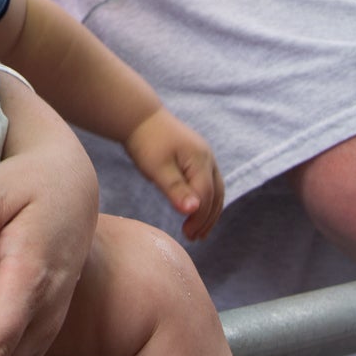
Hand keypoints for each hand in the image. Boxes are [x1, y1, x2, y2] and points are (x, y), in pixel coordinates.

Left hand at [125, 108, 222, 238]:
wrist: (139, 117)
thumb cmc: (145, 142)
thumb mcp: (157, 168)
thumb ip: (175, 189)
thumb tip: (193, 211)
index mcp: (200, 160)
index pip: (206, 196)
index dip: (199, 218)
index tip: (187, 235)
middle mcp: (208, 158)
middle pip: (216, 195)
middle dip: (207, 219)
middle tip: (194, 238)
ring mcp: (204, 157)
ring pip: (215, 190)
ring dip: (209, 212)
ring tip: (197, 232)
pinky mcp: (197, 158)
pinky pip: (208, 183)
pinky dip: (205, 200)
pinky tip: (194, 211)